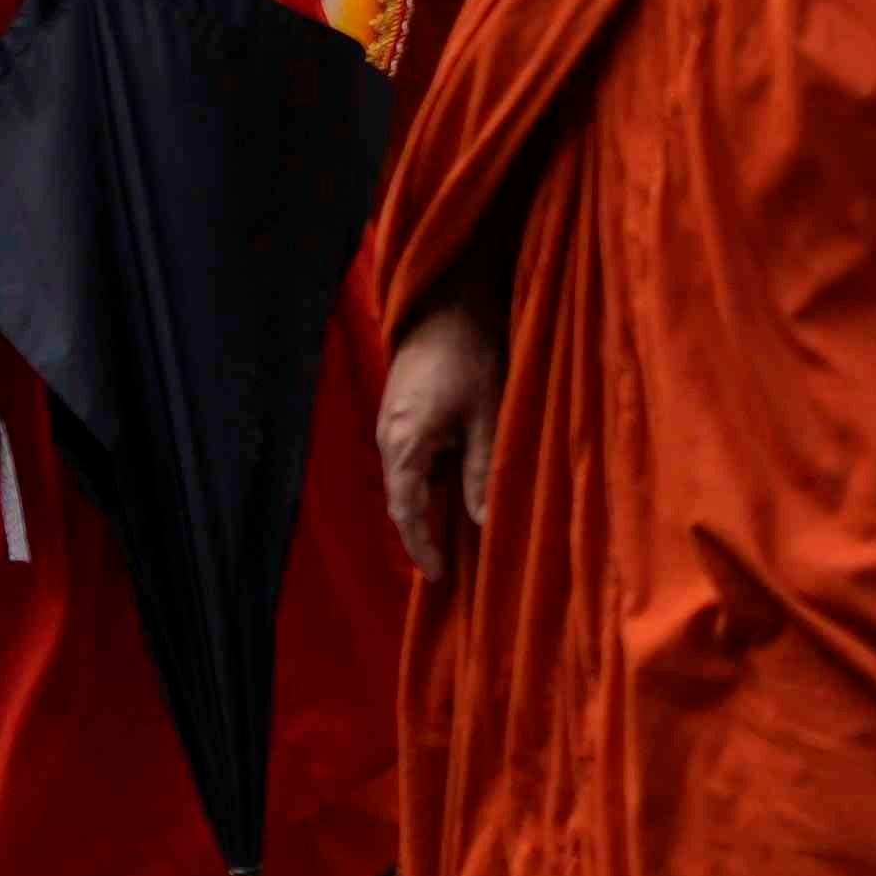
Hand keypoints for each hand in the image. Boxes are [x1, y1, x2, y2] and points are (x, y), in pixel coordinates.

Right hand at [374, 296, 502, 575]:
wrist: (447, 299)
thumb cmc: (471, 353)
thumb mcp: (487, 416)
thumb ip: (482, 471)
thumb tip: (483, 522)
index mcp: (405, 445)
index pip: (407, 513)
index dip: (422, 548)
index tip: (440, 577)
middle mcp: (388, 438)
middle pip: (403, 499)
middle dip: (425, 532)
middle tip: (453, 563)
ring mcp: (390, 422)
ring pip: (408, 477)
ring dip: (429, 504)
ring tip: (459, 532)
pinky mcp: (400, 408)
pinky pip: (411, 456)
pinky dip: (429, 478)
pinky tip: (456, 483)